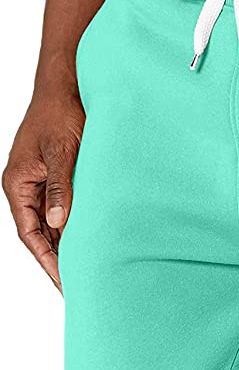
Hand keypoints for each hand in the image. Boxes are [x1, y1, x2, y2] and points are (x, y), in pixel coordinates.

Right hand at [3, 81, 84, 293]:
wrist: (68, 82)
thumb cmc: (61, 111)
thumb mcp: (62, 151)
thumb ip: (61, 188)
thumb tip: (59, 223)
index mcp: (18, 183)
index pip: (29, 233)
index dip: (47, 260)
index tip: (64, 281)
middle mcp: (26, 186)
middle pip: (39, 234)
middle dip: (57, 259)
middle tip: (79, 286)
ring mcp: (41, 182)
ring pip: (51, 223)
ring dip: (66, 245)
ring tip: (86, 271)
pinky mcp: (57, 176)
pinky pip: (63, 208)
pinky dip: (74, 226)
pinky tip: (90, 242)